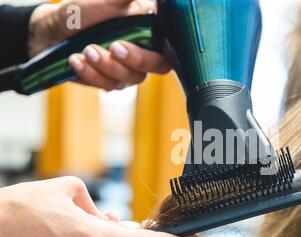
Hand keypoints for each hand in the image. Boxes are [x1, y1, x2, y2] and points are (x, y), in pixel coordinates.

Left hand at [29, 0, 169, 90]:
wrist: (50, 32)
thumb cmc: (79, 13)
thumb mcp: (100, 1)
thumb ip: (122, 0)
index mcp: (149, 28)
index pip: (171, 41)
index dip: (167, 44)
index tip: (147, 36)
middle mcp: (144, 50)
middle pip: (158, 64)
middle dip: (136, 59)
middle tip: (115, 47)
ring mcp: (129, 69)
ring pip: (132, 77)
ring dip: (108, 66)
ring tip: (86, 50)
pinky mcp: (112, 82)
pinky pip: (109, 85)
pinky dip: (91, 73)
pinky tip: (75, 60)